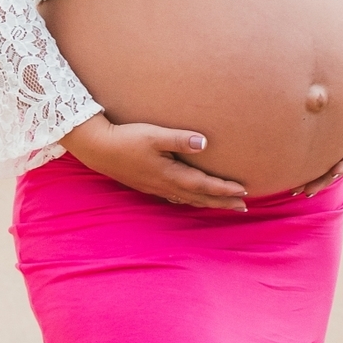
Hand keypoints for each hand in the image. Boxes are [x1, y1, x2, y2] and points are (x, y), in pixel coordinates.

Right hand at [62, 114, 248, 209]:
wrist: (98, 149)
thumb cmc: (127, 139)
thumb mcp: (154, 135)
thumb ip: (179, 139)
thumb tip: (204, 143)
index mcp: (171, 174)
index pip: (204, 185)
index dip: (225, 189)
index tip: (244, 192)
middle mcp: (166, 185)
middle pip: (200, 197)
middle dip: (222, 202)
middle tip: (244, 207)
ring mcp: (156, 187)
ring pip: (188, 200)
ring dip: (208, 203)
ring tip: (224, 205)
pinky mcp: (149, 185)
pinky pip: (176, 198)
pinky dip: (190, 200)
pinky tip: (191, 199)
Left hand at [297, 83, 342, 196]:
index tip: (336, 172)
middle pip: (335, 168)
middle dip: (323, 181)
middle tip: (308, 191)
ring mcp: (332, 148)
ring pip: (322, 168)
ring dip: (310, 181)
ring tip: (294, 192)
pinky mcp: (320, 145)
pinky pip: (312, 160)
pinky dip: (301, 170)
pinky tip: (287, 180)